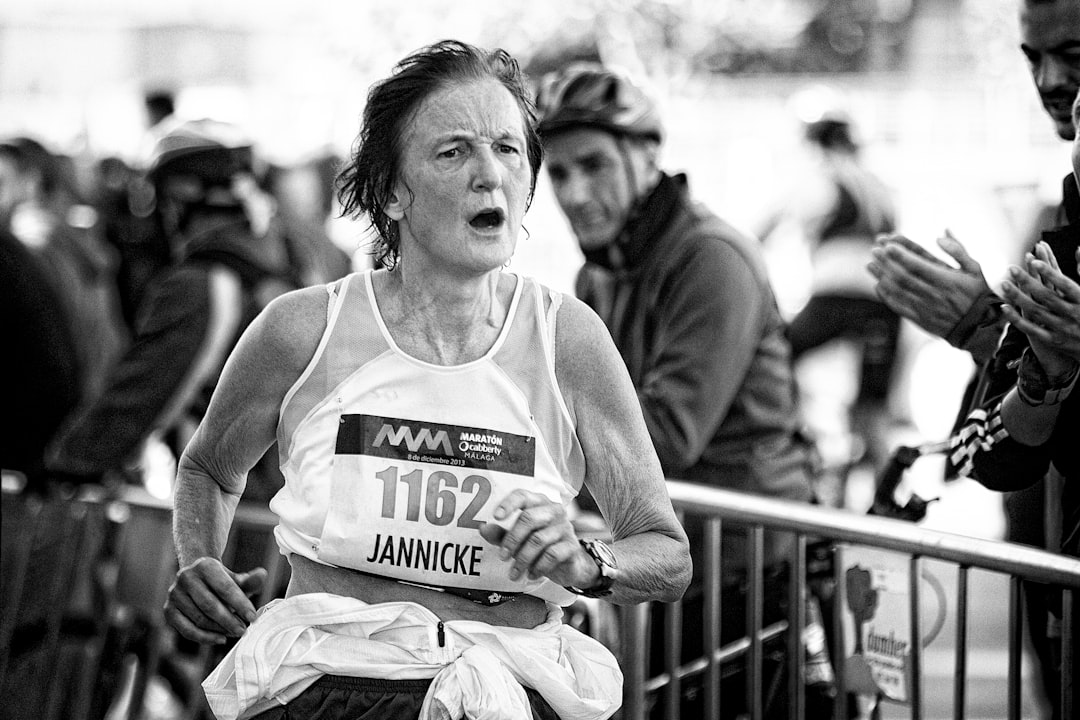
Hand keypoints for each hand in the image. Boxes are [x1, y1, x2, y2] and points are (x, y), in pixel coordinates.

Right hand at [164, 558, 265, 643]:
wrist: (197, 579)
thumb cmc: (221, 582)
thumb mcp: (237, 579)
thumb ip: (250, 581)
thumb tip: (263, 575)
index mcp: (205, 566)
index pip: (225, 587)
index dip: (240, 604)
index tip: (252, 617)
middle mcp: (185, 577)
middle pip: (210, 605)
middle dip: (229, 620)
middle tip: (243, 630)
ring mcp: (174, 594)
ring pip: (199, 619)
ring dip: (219, 630)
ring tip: (234, 633)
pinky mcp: (168, 611)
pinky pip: (187, 630)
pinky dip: (204, 638)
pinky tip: (220, 639)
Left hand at [479, 490, 594, 587]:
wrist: (569, 565)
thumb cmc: (540, 547)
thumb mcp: (518, 540)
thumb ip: (501, 534)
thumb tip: (483, 528)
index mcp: (538, 503)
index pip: (523, 495)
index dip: (509, 504)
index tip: (496, 517)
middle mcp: (553, 510)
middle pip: (528, 518)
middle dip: (512, 539)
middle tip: (502, 557)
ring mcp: (565, 527)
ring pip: (538, 539)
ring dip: (522, 559)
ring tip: (514, 574)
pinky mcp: (572, 545)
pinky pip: (552, 554)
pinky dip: (538, 567)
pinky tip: (531, 575)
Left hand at [868, 231, 990, 336]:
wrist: (978, 326)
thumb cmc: (976, 294)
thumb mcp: (974, 269)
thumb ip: (958, 250)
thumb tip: (941, 234)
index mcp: (946, 279)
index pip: (917, 265)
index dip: (900, 254)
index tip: (887, 244)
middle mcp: (933, 293)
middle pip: (903, 276)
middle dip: (887, 262)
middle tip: (874, 250)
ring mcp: (924, 307)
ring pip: (898, 290)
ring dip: (882, 277)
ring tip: (870, 265)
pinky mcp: (919, 318)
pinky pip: (898, 306)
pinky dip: (886, 296)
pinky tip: (878, 285)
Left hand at [1000, 243, 1079, 371]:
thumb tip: (1079, 248)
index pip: (1066, 285)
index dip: (1050, 273)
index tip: (1035, 261)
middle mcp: (1073, 314)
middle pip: (1046, 296)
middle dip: (1027, 281)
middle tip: (1011, 268)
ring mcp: (1062, 328)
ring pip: (1036, 311)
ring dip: (1018, 297)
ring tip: (1004, 284)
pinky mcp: (1053, 340)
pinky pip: (1031, 329)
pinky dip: (1016, 318)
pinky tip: (1004, 306)